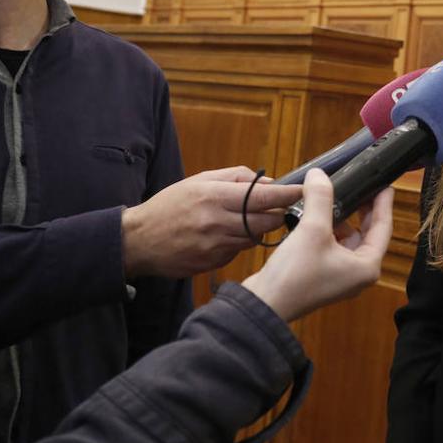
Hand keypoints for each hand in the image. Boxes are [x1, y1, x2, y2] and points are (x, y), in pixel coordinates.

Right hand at [122, 167, 303, 278]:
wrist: (138, 241)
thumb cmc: (170, 205)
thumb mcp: (199, 180)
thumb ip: (236, 178)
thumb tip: (269, 182)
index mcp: (214, 197)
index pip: (263, 196)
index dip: (288, 195)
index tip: (304, 191)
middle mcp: (217, 222)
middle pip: (267, 222)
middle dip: (278, 215)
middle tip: (279, 208)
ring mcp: (215, 246)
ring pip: (255, 238)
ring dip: (259, 230)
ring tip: (248, 220)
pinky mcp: (212, 264)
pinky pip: (239, 252)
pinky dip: (241, 243)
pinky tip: (227, 236)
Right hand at [242, 168, 392, 321]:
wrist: (264, 304)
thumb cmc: (294, 275)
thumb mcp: (312, 229)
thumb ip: (320, 198)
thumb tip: (319, 174)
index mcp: (366, 266)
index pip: (383, 228)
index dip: (383, 204)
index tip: (383, 185)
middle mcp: (357, 273)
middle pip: (367, 233)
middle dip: (362, 210)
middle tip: (359, 187)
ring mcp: (339, 276)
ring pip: (348, 239)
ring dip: (342, 219)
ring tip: (332, 199)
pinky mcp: (321, 275)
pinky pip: (332, 246)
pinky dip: (327, 230)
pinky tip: (315, 217)